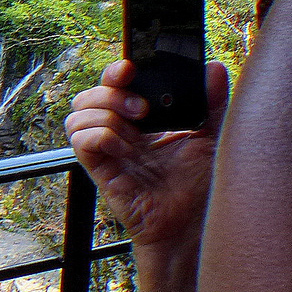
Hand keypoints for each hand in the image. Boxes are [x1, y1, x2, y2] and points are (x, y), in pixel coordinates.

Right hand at [65, 58, 228, 246]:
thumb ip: (212, 102)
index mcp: (141, 121)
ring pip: (77, 117)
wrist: (194, 223)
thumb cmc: (200, 185)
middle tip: (142, 107)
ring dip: (104, 114)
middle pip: (88, 97)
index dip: (115, 73)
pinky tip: (124, 147)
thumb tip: (214, 69)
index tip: (130, 68)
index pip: (114, 86)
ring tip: (134, 129)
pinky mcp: (100, 171)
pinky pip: (81, 143)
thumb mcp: (212, 135)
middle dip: (110, 92)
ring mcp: (107, 152)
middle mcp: (119, 133)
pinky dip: (99, 136)